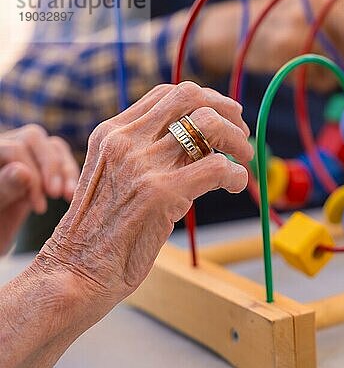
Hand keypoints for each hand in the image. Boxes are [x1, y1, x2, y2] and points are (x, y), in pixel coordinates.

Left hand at [0, 125, 78, 253]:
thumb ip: (4, 187)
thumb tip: (23, 171)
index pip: (15, 149)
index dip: (32, 176)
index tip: (40, 207)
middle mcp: (8, 146)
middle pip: (34, 138)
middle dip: (51, 166)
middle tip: (55, 194)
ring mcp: (26, 155)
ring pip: (52, 147)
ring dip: (66, 172)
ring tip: (68, 196)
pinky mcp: (43, 166)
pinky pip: (62, 158)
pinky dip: (71, 176)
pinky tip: (71, 194)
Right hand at [33, 82, 252, 312]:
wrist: (75, 273)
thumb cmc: (100, 233)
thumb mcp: (114, 177)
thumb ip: (145, 155)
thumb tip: (197, 145)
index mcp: (111, 133)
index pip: (167, 93)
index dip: (204, 100)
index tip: (223, 116)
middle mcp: (125, 140)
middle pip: (190, 97)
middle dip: (225, 110)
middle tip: (241, 134)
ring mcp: (143, 165)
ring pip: (209, 126)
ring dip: (237, 140)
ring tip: (244, 159)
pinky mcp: (161, 193)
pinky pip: (217, 167)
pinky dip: (236, 174)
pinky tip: (236, 185)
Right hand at [197, 0, 343, 102]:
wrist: (232, 31)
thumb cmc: (287, 33)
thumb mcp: (323, 26)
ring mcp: (302, 20)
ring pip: (340, 63)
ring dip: (338, 77)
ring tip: (315, 69)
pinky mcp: (286, 44)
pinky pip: (316, 76)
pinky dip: (314, 81)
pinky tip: (295, 68)